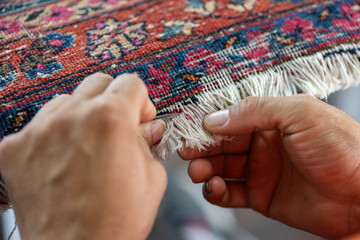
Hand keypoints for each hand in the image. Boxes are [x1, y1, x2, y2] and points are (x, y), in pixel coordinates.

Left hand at [0, 73, 166, 239]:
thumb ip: (149, 142)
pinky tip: (64, 158)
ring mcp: (38, 131)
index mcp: (110, 119)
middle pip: (98, 83)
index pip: (130, 82)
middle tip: (117, 127)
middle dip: (113, 101)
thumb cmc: (115, 222)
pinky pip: (40, 124)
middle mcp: (71, 117)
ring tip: (88, 145)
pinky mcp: (15, 149)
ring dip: (82, 115)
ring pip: (67, 100)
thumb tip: (147, 127)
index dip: (140, 101)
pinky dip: (55, 134)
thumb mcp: (152, 177)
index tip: (139, 116)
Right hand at [179, 95, 359, 238]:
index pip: (231, 118)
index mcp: (272, 120)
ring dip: (205, 168)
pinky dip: (217, 191)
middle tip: (186, 152)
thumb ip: (255, 111)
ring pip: (222, 167)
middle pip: (222, 143)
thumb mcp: (299, 114)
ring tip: (197, 170)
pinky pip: (231, 193)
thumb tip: (216, 118)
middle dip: (202, 147)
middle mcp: (263, 144)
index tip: (190, 129)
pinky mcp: (262, 196)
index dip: (209, 124)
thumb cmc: (342, 147)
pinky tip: (214, 187)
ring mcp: (262, 171)